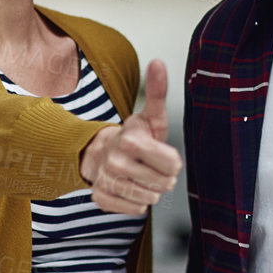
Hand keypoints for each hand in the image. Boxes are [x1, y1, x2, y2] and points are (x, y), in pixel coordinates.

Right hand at [81, 59, 181, 215]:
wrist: (100, 153)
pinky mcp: (101, 198)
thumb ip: (157, 92)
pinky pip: (136, 210)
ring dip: (149, 189)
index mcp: (131, 141)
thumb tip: (158, 61)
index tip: (161, 153)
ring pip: (150, 198)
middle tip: (150, 165)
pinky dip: (136, 202)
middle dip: (162, 177)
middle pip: (164, 184)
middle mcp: (116, 162)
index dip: (172, 162)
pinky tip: (129, 187)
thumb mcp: (150, 116)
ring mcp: (106, 181)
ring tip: (139, 175)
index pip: (173, 165)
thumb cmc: (134, 137)